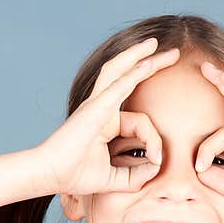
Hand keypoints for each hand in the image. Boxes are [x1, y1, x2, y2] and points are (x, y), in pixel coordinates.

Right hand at [37, 38, 179, 194]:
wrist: (52, 174)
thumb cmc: (76, 176)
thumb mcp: (116, 179)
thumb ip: (137, 175)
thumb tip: (157, 165)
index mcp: (106, 121)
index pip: (141, 121)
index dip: (154, 140)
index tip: (156, 160)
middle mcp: (101, 107)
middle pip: (127, 76)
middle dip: (149, 63)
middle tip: (171, 54)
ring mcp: (97, 104)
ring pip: (120, 71)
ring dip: (139, 55)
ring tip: (156, 44)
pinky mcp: (96, 107)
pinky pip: (120, 84)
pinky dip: (135, 72)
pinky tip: (149, 61)